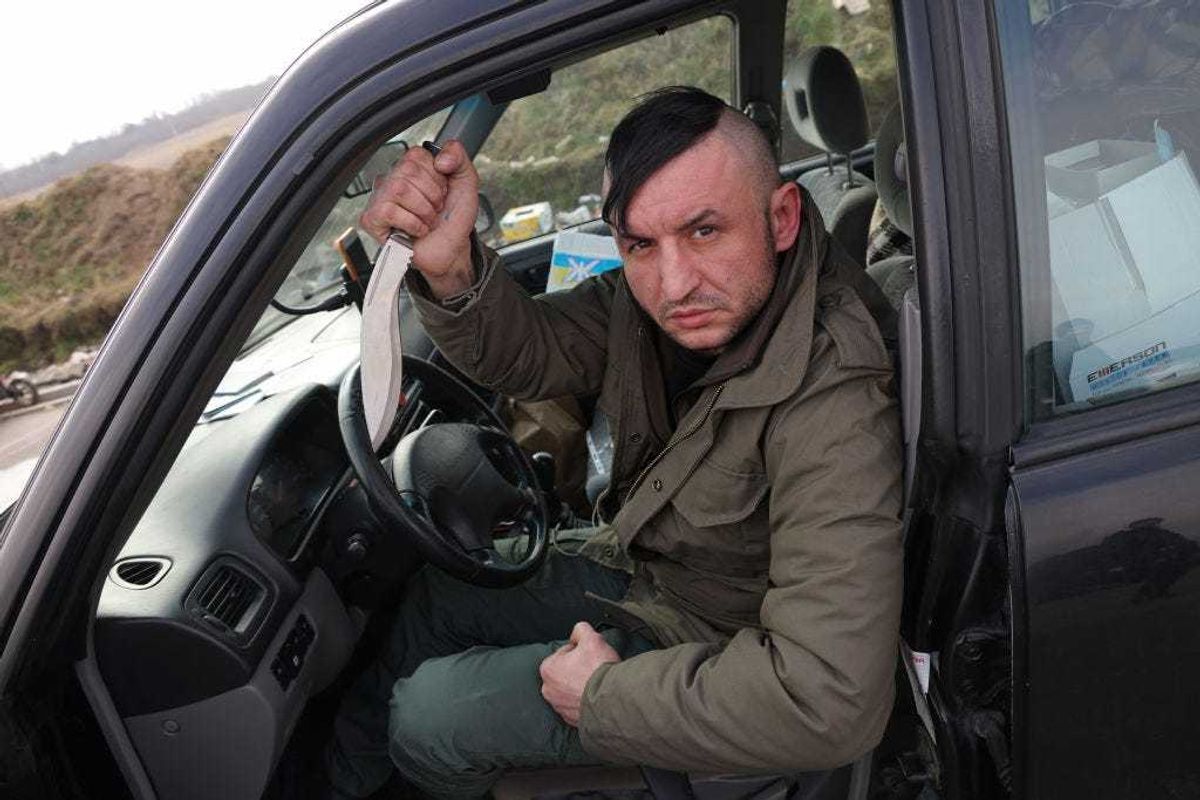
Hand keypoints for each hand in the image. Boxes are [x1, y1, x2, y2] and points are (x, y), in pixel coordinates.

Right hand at [359, 139, 478, 297]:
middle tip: (434, 209)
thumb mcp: (466, 181)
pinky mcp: (372, 220)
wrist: (452, 250)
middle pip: (408, 172)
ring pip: (399, 189)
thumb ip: (458, 156)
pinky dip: (411, 224)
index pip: (416, 156)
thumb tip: (440, 158)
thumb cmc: (453, 219)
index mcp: (410, 167)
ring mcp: (379, 199)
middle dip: (432, 196)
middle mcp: (391, 179)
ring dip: (423, 211)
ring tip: (426, 220)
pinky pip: (389, 211)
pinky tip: (415, 230)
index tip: (442, 192)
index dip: (436, 177)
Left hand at [539, 622, 619, 726]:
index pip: (565, 653)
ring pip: (572, 689)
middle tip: (594, 668)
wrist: (611, 700)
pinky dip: (586, 701)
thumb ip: (580, 629)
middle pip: (566, 672)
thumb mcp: (591, 637)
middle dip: (578, 669)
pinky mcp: (571, 720)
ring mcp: (560, 707)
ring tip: (597, 683)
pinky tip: (596, 696)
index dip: (580, 651)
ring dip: (582, 685)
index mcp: (548, 669)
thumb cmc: (598, 670)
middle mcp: (549, 691)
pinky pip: (578, 705)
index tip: (590, 655)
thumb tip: (577, 633)